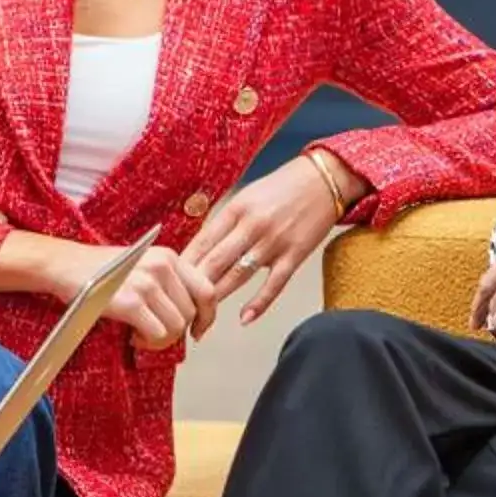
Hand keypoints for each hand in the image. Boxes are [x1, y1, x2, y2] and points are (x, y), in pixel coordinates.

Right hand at [85, 243, 223, 348]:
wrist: (65, 266)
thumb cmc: (101, 270)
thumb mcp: (143, 265)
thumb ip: (169, 283)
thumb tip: (192, 315)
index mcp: (169, 257)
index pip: (206, 290)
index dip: (207, 316)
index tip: (198, 330)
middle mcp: (162, 266)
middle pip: (191, 313)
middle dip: (176, 331)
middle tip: (154, 333)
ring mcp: (147, 283)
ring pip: (176, 327)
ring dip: (160, 339)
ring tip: (141, 334)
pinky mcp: (131, 302)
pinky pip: (157, 335)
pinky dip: (148, 343)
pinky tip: (133, 337)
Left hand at [187, 159, 346, 325]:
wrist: (324, 179)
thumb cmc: (284, 187)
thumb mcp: (248, 196)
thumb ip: (227, 221)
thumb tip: (203, 248)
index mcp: (236, 209)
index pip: (202, 242)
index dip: (184, 266)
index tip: (171, 283)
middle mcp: (252, 225)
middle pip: (215, 262)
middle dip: (195, 287)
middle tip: (181, 306)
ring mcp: (274, 242)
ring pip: (238, 275)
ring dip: (218, 298)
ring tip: (202, 317)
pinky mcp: (295, 254)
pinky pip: (273, 284)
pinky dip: (258, 303)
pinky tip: (244, 318)